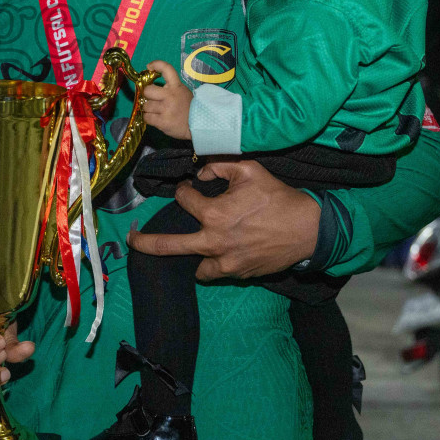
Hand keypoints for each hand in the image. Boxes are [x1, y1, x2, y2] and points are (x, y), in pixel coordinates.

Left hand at [126, 160, 319, 279]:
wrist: (308, 230)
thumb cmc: (278, 198)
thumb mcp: (250, 170)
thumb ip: (220, 166)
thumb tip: (203, 174)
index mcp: (213, 214)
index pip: (184, 199)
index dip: (185, 189)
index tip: (189, 187)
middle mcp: (213, 241)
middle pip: (168, 246)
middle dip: (144, 243)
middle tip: (131, 239)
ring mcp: (226, 262)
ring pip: (196, 266)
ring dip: (192, 256)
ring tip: (190, 249)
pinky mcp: (239, 274)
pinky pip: (217, 272)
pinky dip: (213, 265)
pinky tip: (217, 255)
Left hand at [143, 61, 191, 139]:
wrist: (199, 124)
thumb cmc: (189, 107)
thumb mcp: (183, 92)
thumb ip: (170, 89)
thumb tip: (152, 88)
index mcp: (176, 86)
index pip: (166, 69)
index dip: (156, 64)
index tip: (149, 66)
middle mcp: (170, 96)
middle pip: (148, 90)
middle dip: (148, 95)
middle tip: (153, 99)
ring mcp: (166, 109)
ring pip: (146, 106)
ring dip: (149, 109)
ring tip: (157, 112)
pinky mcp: (162, 122)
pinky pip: (147, 117)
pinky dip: (149, 118)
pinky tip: (156, 119)